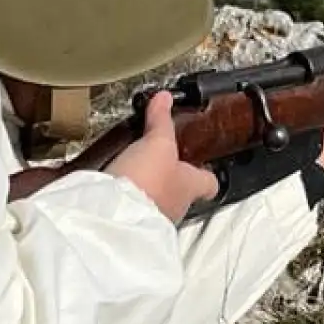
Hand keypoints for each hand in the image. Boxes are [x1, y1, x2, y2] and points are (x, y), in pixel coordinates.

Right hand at [106, 90, 220, 222]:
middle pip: (181, 193)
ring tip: (132, 174)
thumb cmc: (147, 182)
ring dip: (147, 191)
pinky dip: (124, 200)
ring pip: (155, 203)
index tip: (204, 164)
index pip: (209, 181)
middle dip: (170, 180)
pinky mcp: (127, 224)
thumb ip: (161, 121)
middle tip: (160, 163)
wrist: (115, 215)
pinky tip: (113, 189)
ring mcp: (151, 219)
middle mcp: (175, 207)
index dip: (207, 172)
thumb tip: (164, 100)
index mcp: (190, 185)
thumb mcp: (158, 142)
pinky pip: (130, 210)